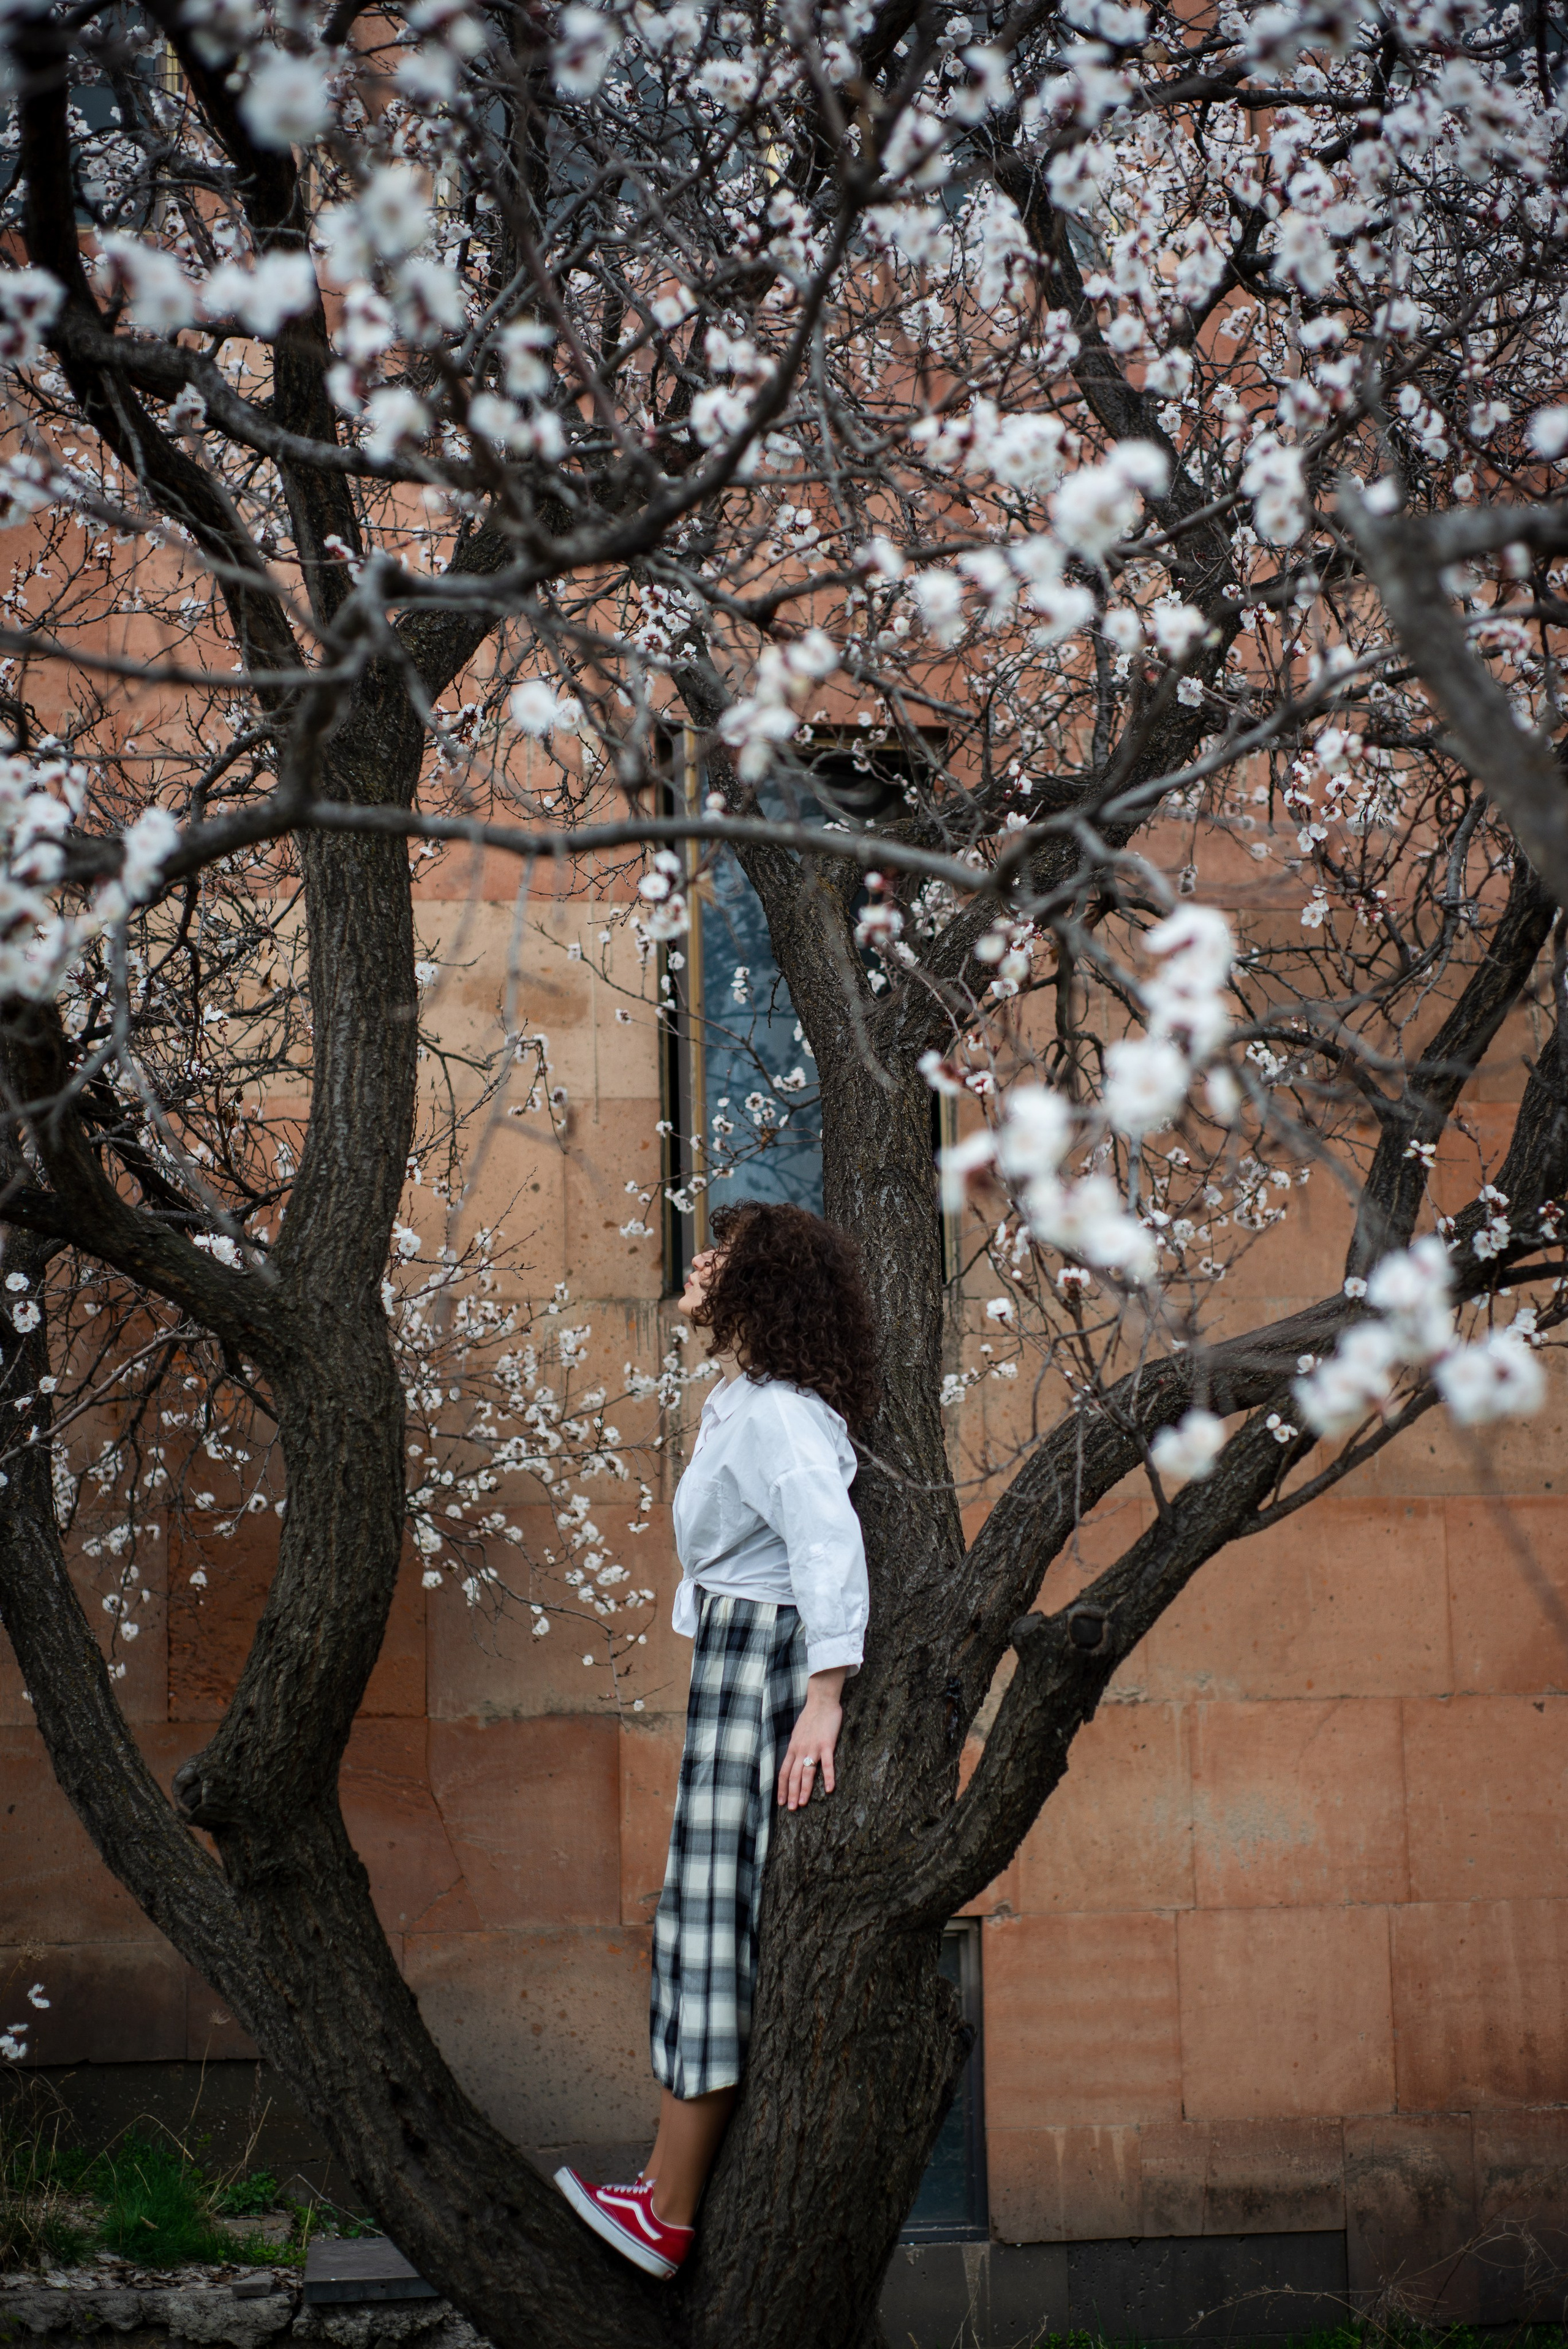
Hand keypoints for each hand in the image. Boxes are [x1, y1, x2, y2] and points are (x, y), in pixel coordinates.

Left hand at [777, 1669, 845, 1809]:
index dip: (781, 1788)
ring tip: (803, 1804)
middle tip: (791, 1809)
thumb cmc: (811, 1717)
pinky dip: (828, 1777)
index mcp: (792, 1748)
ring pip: (806, 1773)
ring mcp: (813, 1748)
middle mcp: (800, 1750)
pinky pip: (827, 1764)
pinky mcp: (826, 1744)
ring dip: (804, 1790)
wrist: (821, 1701)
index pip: (783, 1772)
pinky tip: (830, 1789)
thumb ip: (796, 1747)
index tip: (780, 1802)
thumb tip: (794, 1761)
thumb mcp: (798, 1733)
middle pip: (793, 1776)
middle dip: (791, 1794)